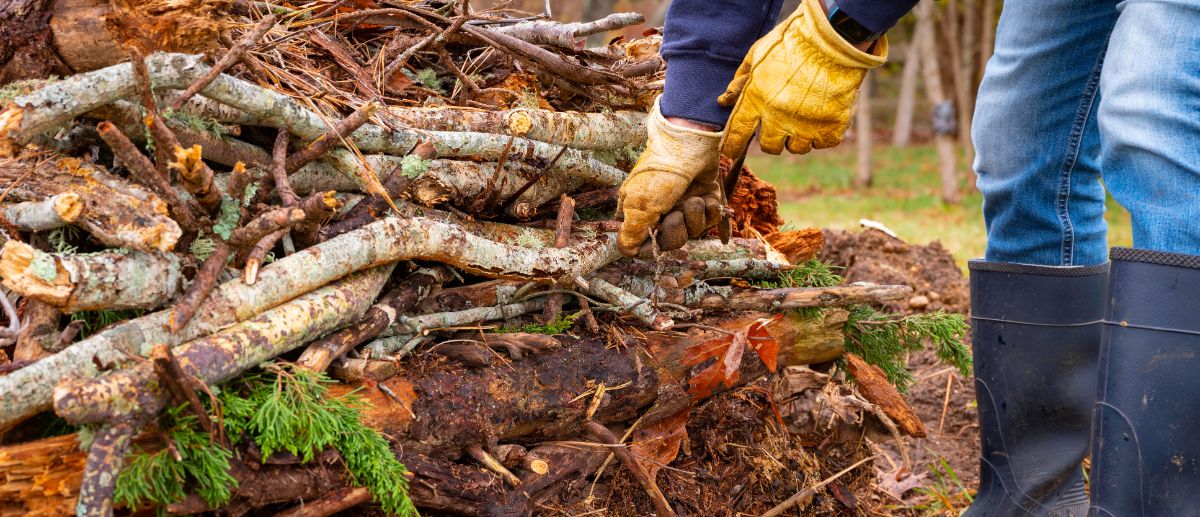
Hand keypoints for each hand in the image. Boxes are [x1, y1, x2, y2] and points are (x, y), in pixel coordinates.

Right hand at [617, 98, 723, 255]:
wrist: (689, 145)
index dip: (652, 245)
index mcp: (640, 213)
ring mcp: (684, 205)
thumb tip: (626, 252)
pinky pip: (710, 220)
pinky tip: (706, 197)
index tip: (656, 235)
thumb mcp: (639, 205)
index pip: (644, 244)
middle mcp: (662, 212)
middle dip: (676, 231)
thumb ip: (632, 233)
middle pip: (671, 243)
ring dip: (694, 218)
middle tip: (676, 214)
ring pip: (693, 233)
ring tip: (693, 199)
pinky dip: (710, 211)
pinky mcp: (704, 200)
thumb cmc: (660, 174)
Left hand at [718, 0, 886, 156]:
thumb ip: (740, 80)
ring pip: (797, 148)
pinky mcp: (832, 126)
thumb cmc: (793, 41)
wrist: (835, 36)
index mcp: (756, 100)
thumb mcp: (759, 53)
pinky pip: (822, 143)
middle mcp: (779, 118)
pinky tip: (820, 118)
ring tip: (801, 118)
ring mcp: (807, 125)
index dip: (732, 145)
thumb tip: (724, 101)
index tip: (731, 151)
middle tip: (778, 123)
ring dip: (796, 137)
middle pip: (769, 147)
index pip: (737, 134)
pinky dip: (820, 134)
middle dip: (770, 138)